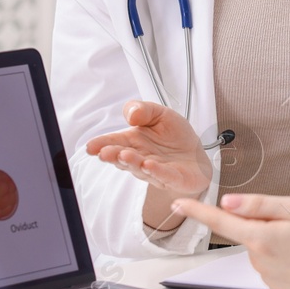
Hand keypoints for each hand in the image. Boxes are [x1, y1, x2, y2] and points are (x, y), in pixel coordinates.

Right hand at [85, 101, 212, 234]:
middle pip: (123, 157)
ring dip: (132, 162)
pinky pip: (164, 175)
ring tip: (125, 155)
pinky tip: (149, 165)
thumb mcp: (160, 114)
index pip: (114, 142)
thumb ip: (143, 110)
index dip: (102, 144)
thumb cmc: (175, 135)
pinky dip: (156, 171)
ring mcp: (155, 171)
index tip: (91, 146)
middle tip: (104, 153)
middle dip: (113, 155)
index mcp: (133, 141)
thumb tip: (131, 114)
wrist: (198, 154)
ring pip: (140, 167)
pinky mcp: (173, 179)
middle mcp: (140, 157)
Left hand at [171, 193, 289, 288]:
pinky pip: (274, 267)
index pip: (221, 221)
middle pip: (249, 234)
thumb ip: (259, 205)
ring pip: (262, 250)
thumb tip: (228, 203)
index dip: (198, 210)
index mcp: (262, 238)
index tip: (179, 203)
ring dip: (275, 241)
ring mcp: (271, 278)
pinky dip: (285, 258)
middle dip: (263, 223)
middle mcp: (261, 262)